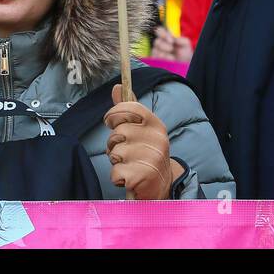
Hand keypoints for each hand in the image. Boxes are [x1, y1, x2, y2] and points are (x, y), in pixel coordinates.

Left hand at [104, 84, 179, 199]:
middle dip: (114, 144)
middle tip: (125, 151)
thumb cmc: (145, 154)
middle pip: (118, 133)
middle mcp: (157, 138)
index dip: (114, 114)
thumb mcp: (141, 130)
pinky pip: (115, 172)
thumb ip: (128, 108)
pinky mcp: (142, 176)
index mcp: (156, 124)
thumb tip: (117, 87)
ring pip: (114, 153)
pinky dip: (118, 177)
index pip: (129, 107)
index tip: (112, 123)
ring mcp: (151, 158)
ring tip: (129, 164)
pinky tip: (129, 178)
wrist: (160, 187)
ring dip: (116, 162)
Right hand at [149, 26, 193, 63]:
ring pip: (155, 51)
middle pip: (157, 42)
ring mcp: (157, 52)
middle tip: (171, 49)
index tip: (171, 40)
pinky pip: (155, 59)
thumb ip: (182, 39)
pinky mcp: (155, 60)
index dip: (162, 34)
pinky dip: (162, 60)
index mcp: (166, 37)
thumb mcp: (186, 45)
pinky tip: (169, 61)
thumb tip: (175, 39)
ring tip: (172, 57)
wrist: (184, 65)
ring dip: (164, 54)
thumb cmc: (184, 54)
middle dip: (164, 45)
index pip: (159, 31)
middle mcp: (160, 44)